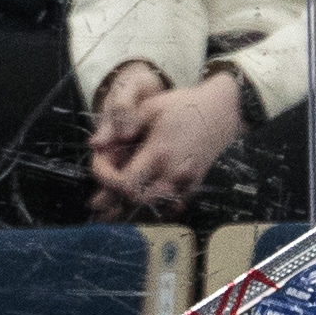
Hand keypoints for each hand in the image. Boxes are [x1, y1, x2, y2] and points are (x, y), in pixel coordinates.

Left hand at [90, 73, 242, 215]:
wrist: (220, 113)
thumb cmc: (182, 106)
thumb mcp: (149, 107)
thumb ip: (122, 126)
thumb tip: (94, 145)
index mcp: (159, 151)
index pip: (124, 182)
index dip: (105, 177)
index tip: (97, 163)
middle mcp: (173, 172)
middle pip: (135, 199)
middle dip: (114, 192)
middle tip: (103, 182)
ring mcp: (185, 183)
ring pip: (151, 206)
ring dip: (130, 202)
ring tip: (113, 198)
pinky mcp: (192, 187)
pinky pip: (169, 208)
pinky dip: (152, 207)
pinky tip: (140, 200)